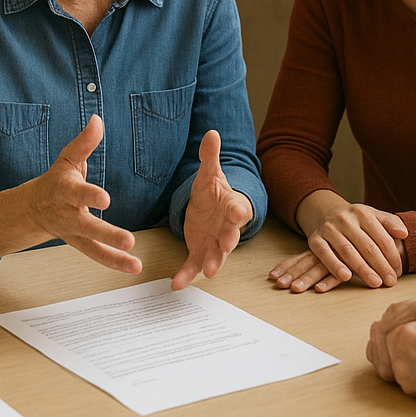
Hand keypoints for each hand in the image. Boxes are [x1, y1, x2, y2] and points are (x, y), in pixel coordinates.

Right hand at [23, 115, 141, 273]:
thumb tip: (98, 120)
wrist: (34, 208)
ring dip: (113, 256)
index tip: (104, 198)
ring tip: (134, 262)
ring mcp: (74, 232)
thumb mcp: (68, 158)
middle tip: (128, 240)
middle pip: (87, 227)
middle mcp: (69, 215)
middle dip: (107, 234)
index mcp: (65, 191)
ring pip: (93, 246)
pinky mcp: (80, 243)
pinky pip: (97, 255)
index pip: (78, 193)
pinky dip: (115, 262)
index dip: (90, 196)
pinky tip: (133, 267)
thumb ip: (84, 142)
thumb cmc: (56, 181)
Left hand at [172, 130, 252, 289]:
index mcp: (231, 206)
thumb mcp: (209, 173)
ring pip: (215, 255)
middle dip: (228, 242)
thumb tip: (211, 132)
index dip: (238, 212)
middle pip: (230, 235)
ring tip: (208, 273)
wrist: (211, 209)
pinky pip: (194, 265)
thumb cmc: (214, 192)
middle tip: (226, 248)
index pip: (237, 208)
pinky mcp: (201, 252)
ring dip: (212, 263)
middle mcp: (226, 228)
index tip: (239, 214)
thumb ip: (210, 156)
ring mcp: (214, 242)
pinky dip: (186, 275)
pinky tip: (176, 285)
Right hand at [274, 190, 407, 290]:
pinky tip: (346, 277)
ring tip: (375, 283)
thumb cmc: (355, 220)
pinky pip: (325, 254)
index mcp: (363, 213)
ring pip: (348, 251)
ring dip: (362, 269)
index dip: (393, 256)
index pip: (382, 238)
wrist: (324, 212)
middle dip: (381, 266)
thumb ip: (390, 223)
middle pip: (367, 246)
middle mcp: (345, 219)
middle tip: (390, 282)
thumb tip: (404, 233)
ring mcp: (329, 229)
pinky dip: (335, 266)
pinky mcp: (314, 239)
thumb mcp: (373, 216)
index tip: (398, 272)